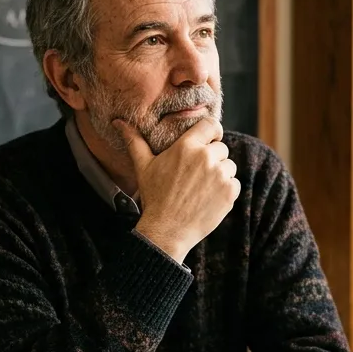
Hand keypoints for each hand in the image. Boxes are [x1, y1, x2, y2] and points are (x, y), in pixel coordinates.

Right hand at [116, 118, 240, 261]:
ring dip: (220, 174)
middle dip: (213, 158)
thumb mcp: (143, 166)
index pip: (211, 125)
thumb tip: (118, 122)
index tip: (208, 140)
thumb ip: (135, 141)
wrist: (167, 230)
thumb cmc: (154, 196)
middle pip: (221, 148)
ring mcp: (220, 175)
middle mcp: (206, 158)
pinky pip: (235, 183)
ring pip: (229, 166)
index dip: (212, 132)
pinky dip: (226, 190)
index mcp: (187, 146)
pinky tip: (209, 198)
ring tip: (201, 187)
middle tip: (197, 174)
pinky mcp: (229, 192)